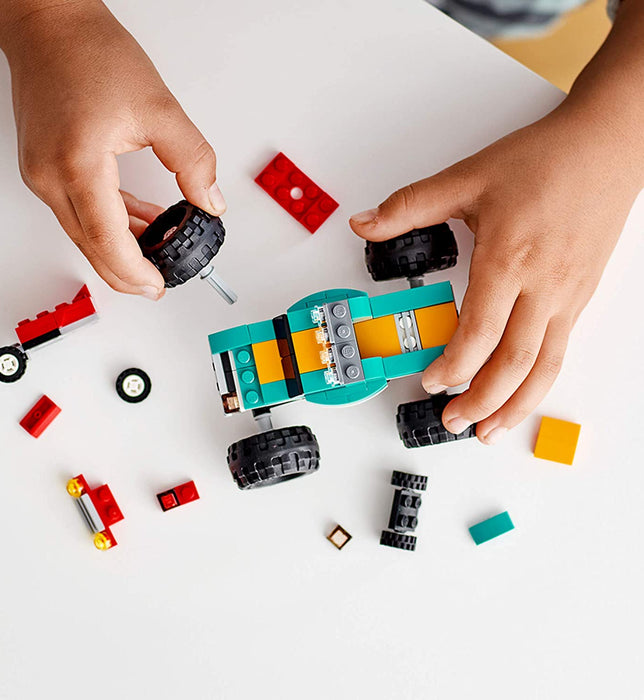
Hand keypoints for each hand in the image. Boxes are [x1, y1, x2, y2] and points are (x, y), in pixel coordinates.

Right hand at [3, 1, 224, 298]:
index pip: (108, 240)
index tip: (158, 286)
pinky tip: (140, 221)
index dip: (136, 271)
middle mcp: (50, 176)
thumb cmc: (90, 53)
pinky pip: (81, 212)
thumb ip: (193, 162)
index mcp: (77, 164)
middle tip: (159, 283)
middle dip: (129, 272)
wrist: (48, 25)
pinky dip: (111, 223)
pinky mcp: (45, 170)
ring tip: (161, 248)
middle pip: (93, 247)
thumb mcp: (159, 108)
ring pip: (86, 233)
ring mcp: (42, 175)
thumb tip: (210, 202)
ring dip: (123, 247)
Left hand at [350, 108, 640, 443]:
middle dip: (480, 401)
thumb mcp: (468, 177)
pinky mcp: (581, 298)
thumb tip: (363, 224)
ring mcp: (567, 296)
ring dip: (514, 406)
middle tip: (452, 420)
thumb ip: (410, 205)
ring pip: (543, 368)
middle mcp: (542, 285)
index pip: (479, 331)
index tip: (431, 380)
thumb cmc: (544, 160)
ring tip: (488, 429)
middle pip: (513, 363)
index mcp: (509, 257)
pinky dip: (539, 384)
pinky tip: (522, 396)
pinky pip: (560, 353)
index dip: (454, 365)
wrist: (608, 145)